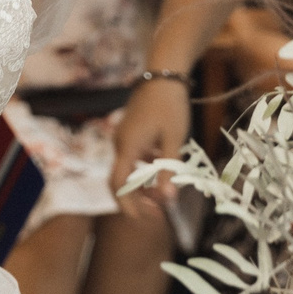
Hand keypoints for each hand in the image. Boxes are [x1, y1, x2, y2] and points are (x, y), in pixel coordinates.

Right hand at [109, 75, 190, 218]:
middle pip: (122, 181)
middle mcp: (120, 143)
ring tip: (164, 194)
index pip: (118, 185)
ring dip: (143, 185)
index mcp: (128, 147)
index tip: (144, 219)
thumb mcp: (174, 140)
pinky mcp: (130, 132)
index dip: (127, 205)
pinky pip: (133, 158)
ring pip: (128, 170)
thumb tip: (168, 200)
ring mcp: (123, 137)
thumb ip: (169, 170)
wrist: (164, 74)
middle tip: (159, 212)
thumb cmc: (170, 105)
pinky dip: (145, 170)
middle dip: (138, 199)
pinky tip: (163, 170)